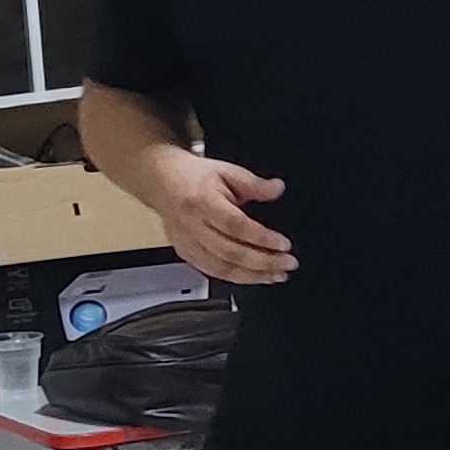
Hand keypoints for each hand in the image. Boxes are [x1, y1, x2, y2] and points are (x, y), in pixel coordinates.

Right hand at [145, 144, 295, 285]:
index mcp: (202, 202)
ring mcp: (186, 243)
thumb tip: (277, 189)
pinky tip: (255, 277)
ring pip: (221, 268)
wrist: (161, 181)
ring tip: (276, 275)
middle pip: (230, 252)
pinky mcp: (185, 254)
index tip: (284, 245)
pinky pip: (212, 272)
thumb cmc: (193, 176)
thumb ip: (254, 183)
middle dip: (264, 262)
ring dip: (253, 276)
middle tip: (287, 264)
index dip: (261, 238)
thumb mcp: (226, 171)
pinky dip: (237, 277)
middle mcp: (192, 226)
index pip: (235, 226)